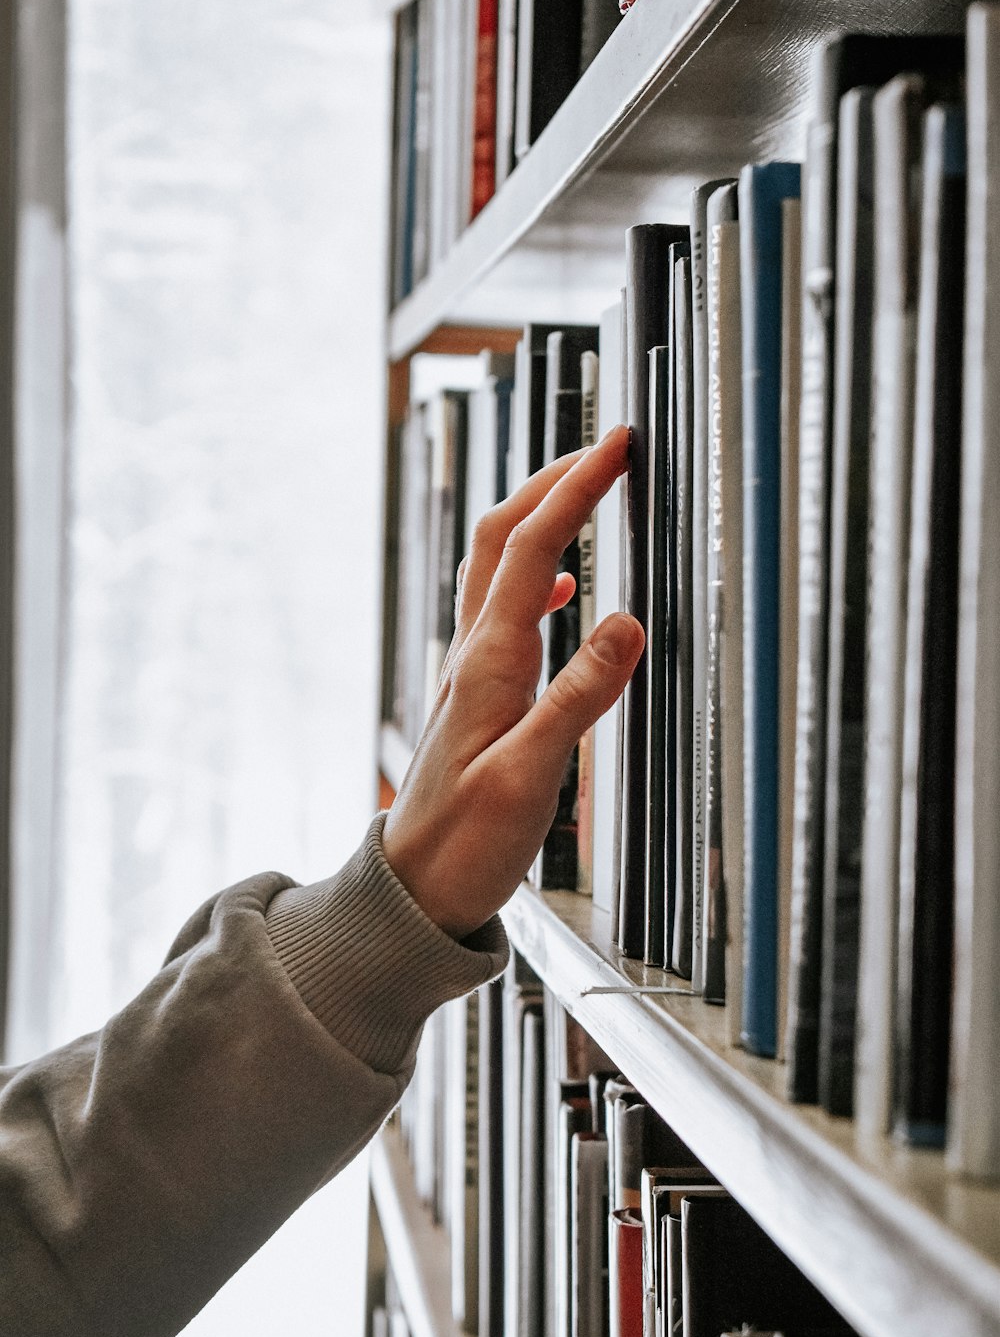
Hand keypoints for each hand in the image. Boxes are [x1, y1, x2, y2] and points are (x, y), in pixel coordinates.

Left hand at [382, 424, 643, 938]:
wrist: (413, 890)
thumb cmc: (465, 844)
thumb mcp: (530, 776)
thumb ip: (578, 699)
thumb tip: (626, 623)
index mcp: (489, 663)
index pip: (534, 548)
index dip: (574, 488)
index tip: (615, 446)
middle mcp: (473, 654)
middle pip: (503, 537)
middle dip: (553, 480)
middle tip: (604, 449)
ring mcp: (471, 671)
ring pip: (497, 566)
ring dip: (538, 518)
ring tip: (583, 493)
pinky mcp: (477, 694)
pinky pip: (502, 610)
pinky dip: (535, 577)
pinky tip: (563, 590)